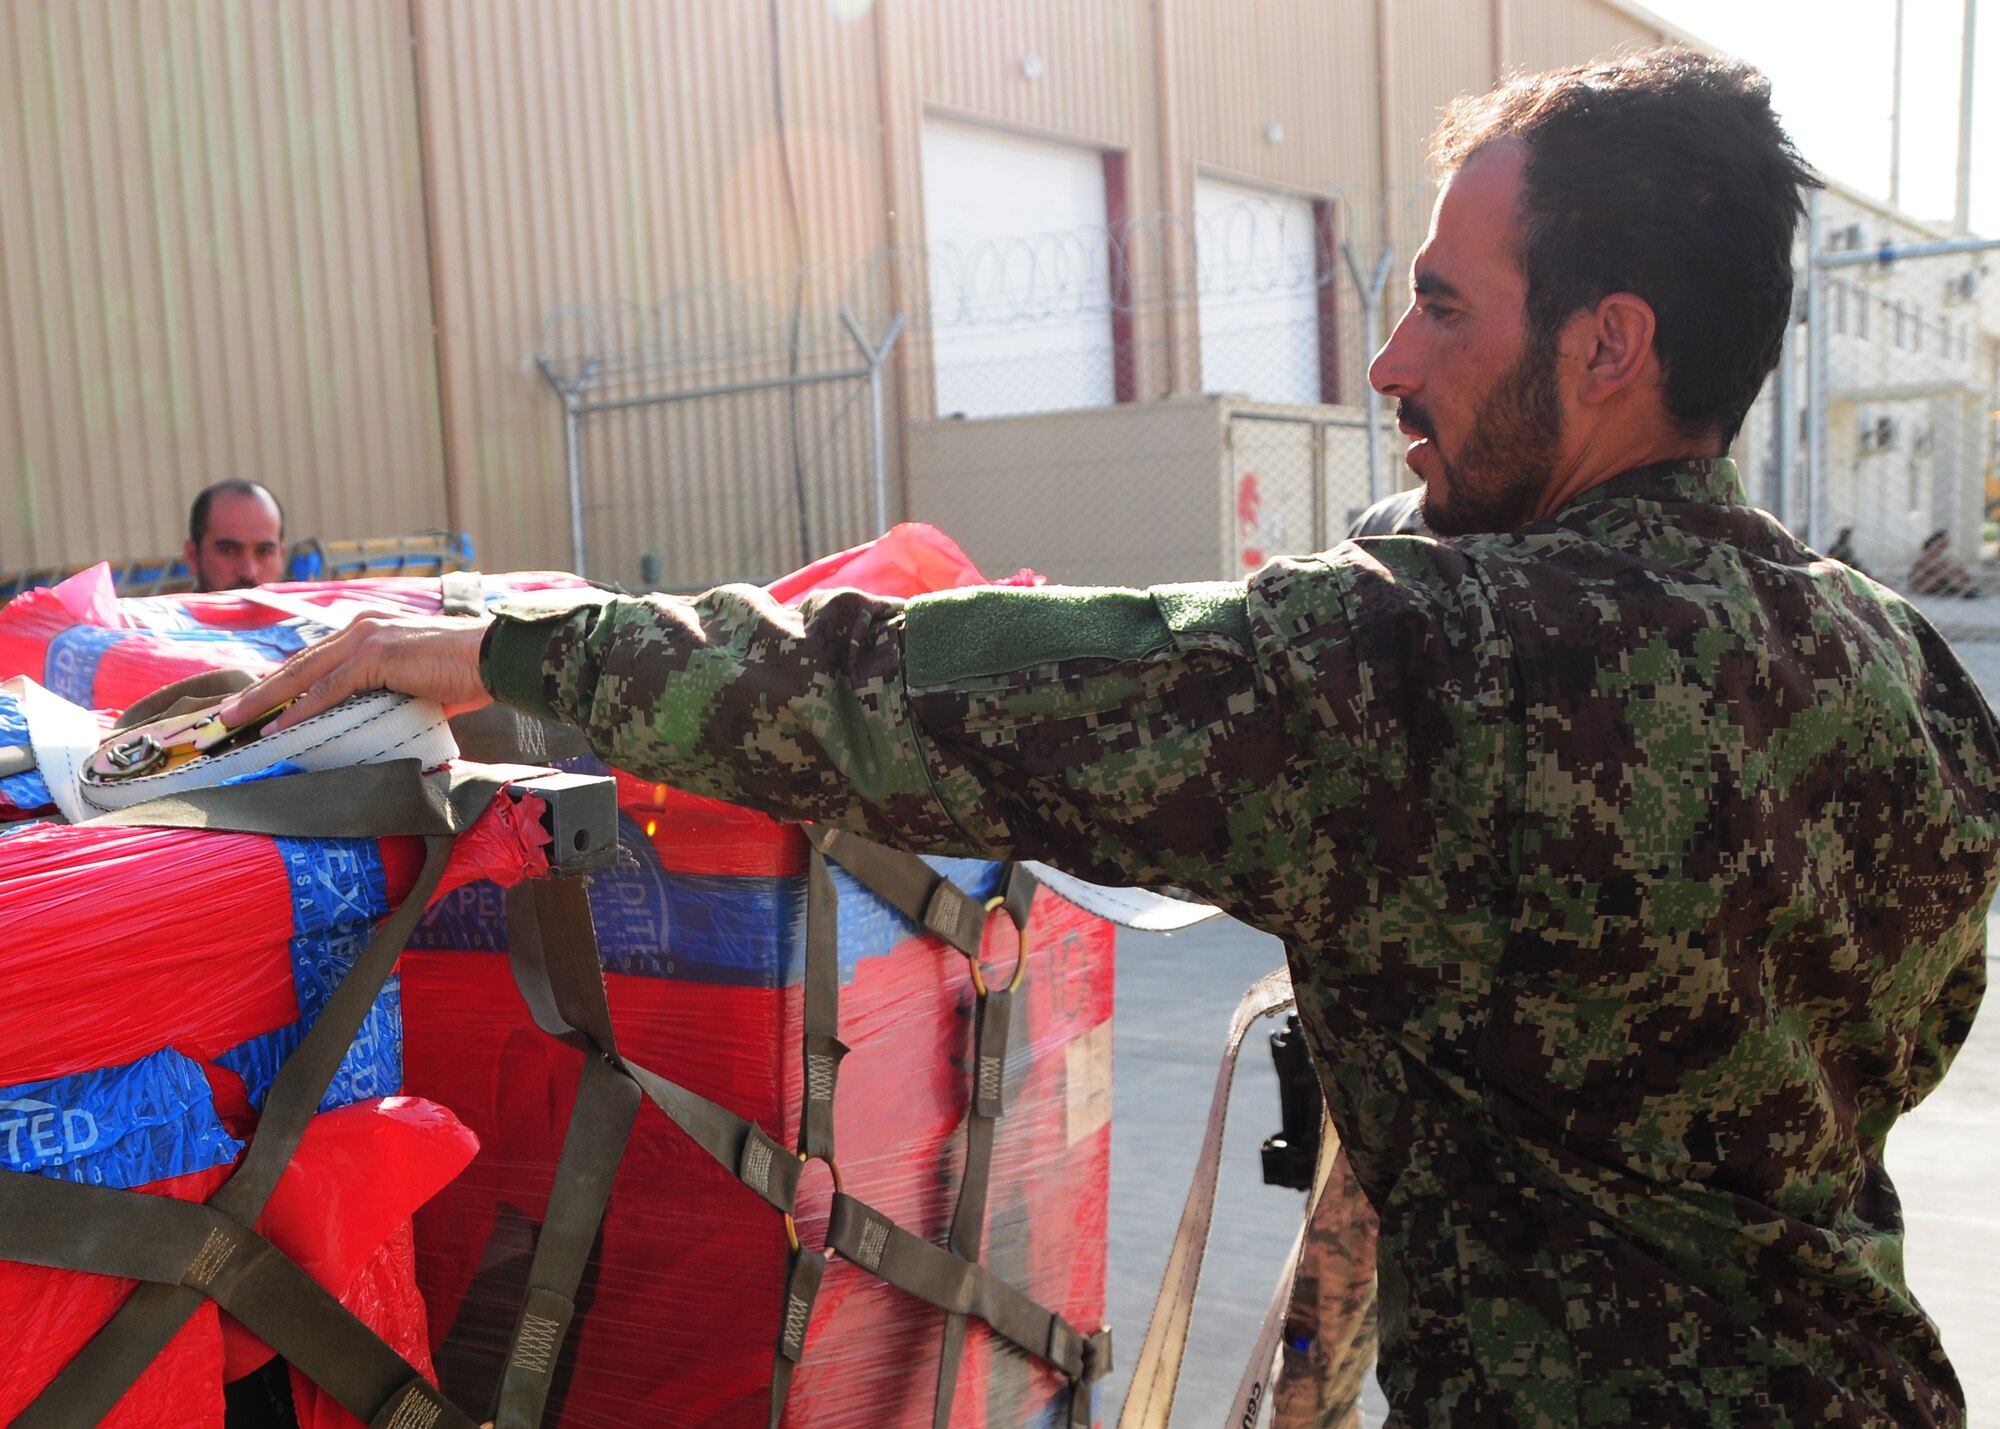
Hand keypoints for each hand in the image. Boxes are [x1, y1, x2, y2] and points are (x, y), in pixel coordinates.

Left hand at [218, 613, 494, 733]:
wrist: (496, 657)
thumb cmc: (468, 672)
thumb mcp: (419, 685)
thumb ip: (391, 696)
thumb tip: (374, 725)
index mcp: (371, 629)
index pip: (317, 661)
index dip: (284, 684)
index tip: (259, 705)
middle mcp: (362, 627)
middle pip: (298, 665)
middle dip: (260, 692)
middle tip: (228, 715)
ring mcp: (366, 639)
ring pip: (303, 675)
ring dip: (266, 701)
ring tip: (236, 722)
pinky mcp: (375, 657)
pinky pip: (329, 690)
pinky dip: (302, 711)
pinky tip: (279, 728)